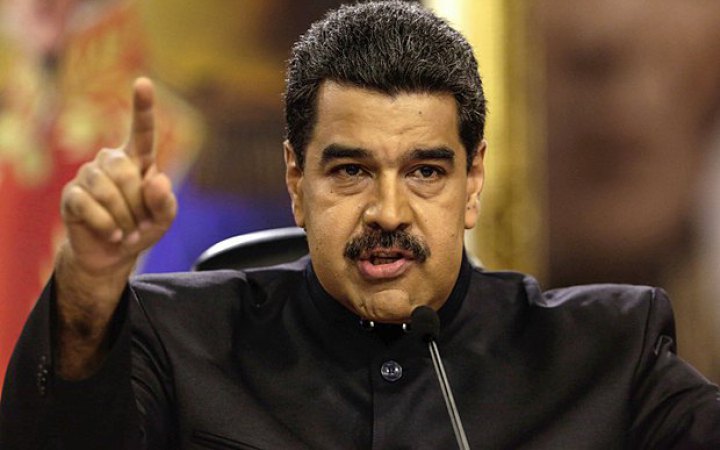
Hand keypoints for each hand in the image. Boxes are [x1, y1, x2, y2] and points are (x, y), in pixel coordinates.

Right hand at [60, 77, 175, 275]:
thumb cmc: (141, 229)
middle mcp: (111, 161)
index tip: (143, 83)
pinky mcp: (72, 194)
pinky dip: (106, 225)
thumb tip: (156, 180)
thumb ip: (166, 203)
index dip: (143, 108)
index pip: (142, 131)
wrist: (111, 254)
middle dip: (137, 205)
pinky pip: (89, 205)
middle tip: (139, 224)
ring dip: (123, 218)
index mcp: (138, 161)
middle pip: (126, 173)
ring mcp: (88, 176)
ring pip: (107, 190)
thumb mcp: (163, 220)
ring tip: (125, 230)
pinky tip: (111, 233)